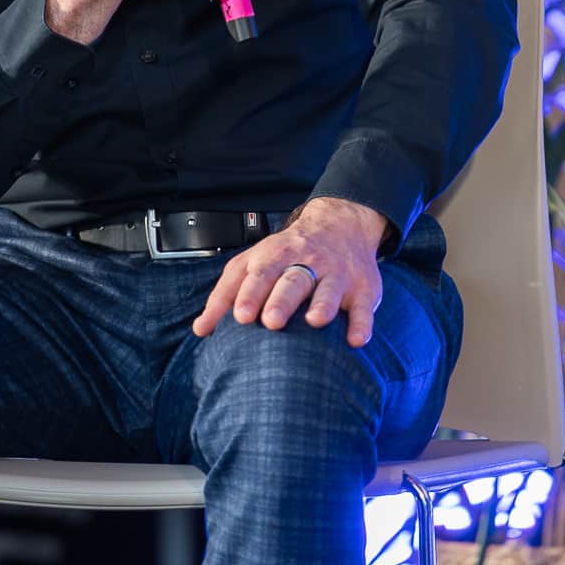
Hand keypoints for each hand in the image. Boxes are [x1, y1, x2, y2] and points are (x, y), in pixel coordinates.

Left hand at [190, 197, 389, 346]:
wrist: (340, 224)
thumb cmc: (287, 253)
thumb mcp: (254, 262)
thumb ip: (227, 294)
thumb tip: (200, 330)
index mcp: (276, 256)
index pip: (260, 272)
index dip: (250, 294)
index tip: (240, 316)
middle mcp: (306, 262)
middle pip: (292, 280)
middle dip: (282, 299)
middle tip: (271, 321)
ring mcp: (336, 274)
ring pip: (329, 288)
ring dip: (322, 304)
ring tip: (314, 321)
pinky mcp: (363, 289)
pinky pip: (364, 307)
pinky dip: (362, 323)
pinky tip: (355, 340)